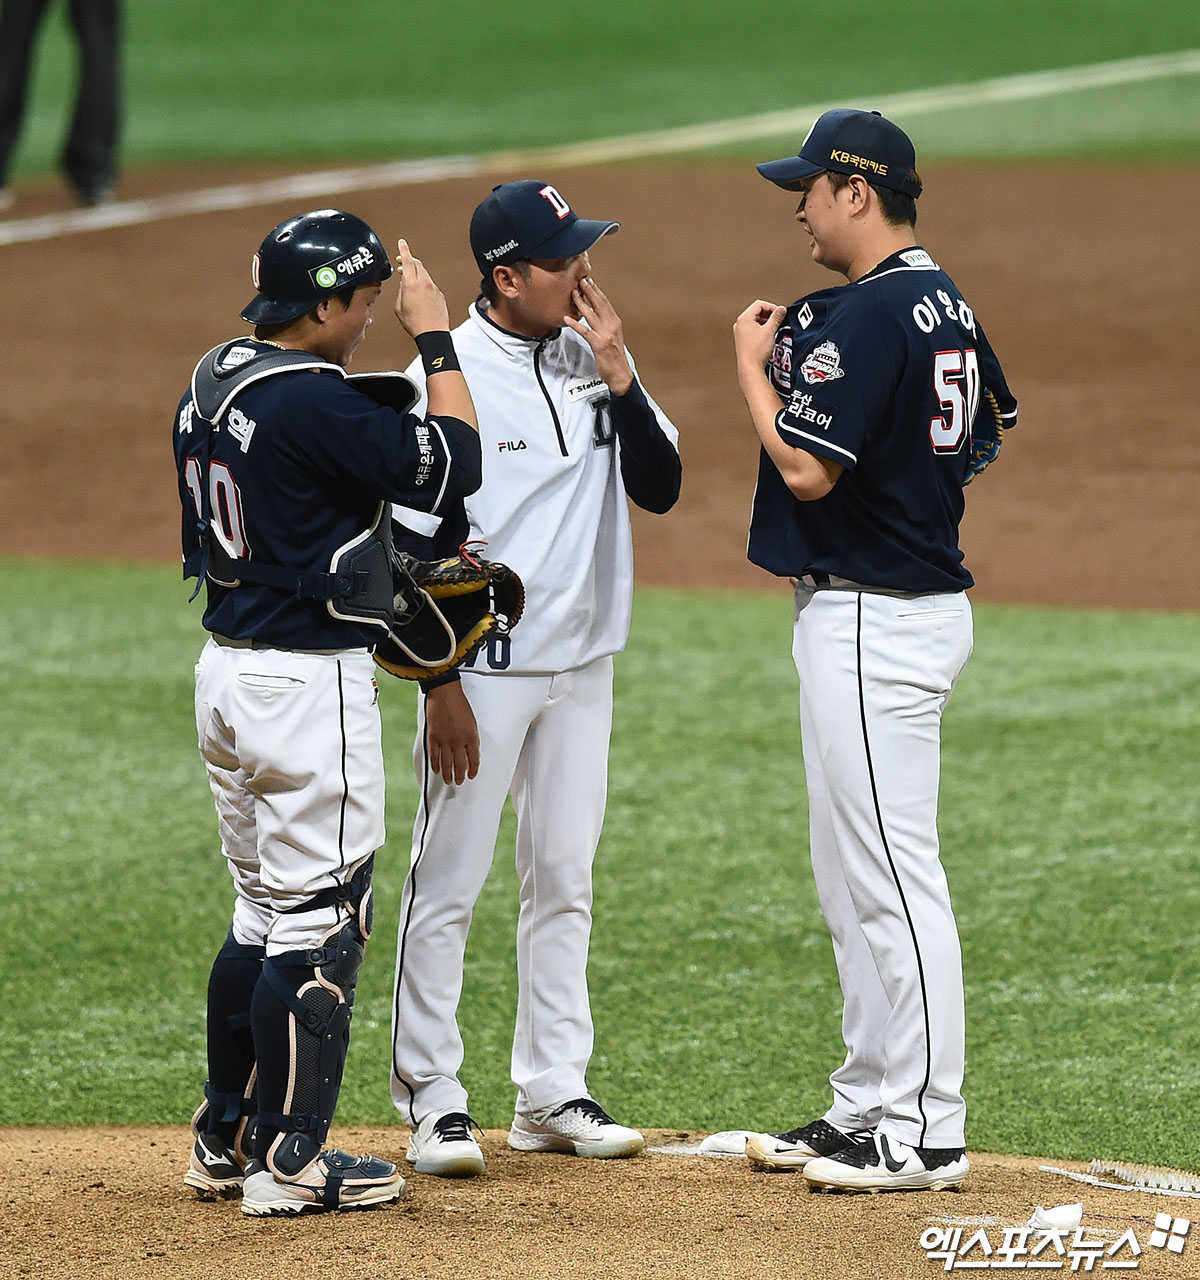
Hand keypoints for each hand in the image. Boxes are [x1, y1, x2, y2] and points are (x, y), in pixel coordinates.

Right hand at [394, 239, 450, 337]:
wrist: (433, 334)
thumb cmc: (415, 324)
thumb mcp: (399, 307)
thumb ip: (401, 291)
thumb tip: (404, 284)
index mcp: (411, 285)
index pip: (407, 261)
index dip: (404, 250)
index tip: (402, 242)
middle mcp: (424, 283)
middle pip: (417, 264)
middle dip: (408, 261)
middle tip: (402, 263)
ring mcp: (434, 288)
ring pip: (424, 273)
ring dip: (416, 273)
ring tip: (409, 280)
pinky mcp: (440, 295)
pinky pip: (430, 284)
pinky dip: (424, 283)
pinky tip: (420, 294)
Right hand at [424, 680, 479, 784]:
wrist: (445, 693)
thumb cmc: (460, 704)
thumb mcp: (472, 722)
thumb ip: (471, 738)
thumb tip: (471, 752)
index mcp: (471, 736)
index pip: (474, 760)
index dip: (473, 770)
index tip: (471, 775)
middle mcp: (459, 741)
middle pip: (460, 765)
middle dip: (460, 776)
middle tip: (459, 782)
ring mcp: (445, 740)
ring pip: (447, 764)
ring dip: (448, 775)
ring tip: (449, 781)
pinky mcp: (433, 737)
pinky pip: (434, 756)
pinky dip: (436, 765)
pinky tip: (437, 770)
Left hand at [563, 276, 633, 394]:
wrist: (620, 374)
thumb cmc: (615, 357)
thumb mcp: (612, 337)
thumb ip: (605, 325)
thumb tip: (597, 315)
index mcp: (615, 323)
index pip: (605, 303)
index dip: (596, 291)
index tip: (589, 280)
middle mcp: (611, 326)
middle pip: (600, 304)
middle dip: (590, 291)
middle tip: (581, 279)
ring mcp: (605, 334)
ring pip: (592, 314)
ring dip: (581, 303)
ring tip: (573, 293)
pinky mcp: (598, 344)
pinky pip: (585, 332)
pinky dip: (575, 324)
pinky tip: (567, 319)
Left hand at [733, 300, 786, 374]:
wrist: (750, 368)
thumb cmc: (756, 351)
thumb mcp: (769, 330)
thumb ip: (776, 317)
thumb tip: (781, 309)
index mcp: (744, 319)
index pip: (759, 304)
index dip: (771, 307)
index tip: (780, 313)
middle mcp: (740, 324)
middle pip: (757, 312)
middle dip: (769, 315)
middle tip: (779, 320)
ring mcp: (740, 333)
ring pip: (755, 321)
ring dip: (766, 322)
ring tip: (774, 328)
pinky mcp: (743, 340)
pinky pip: (753, 330)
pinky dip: (762, 330)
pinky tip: (768, 336)